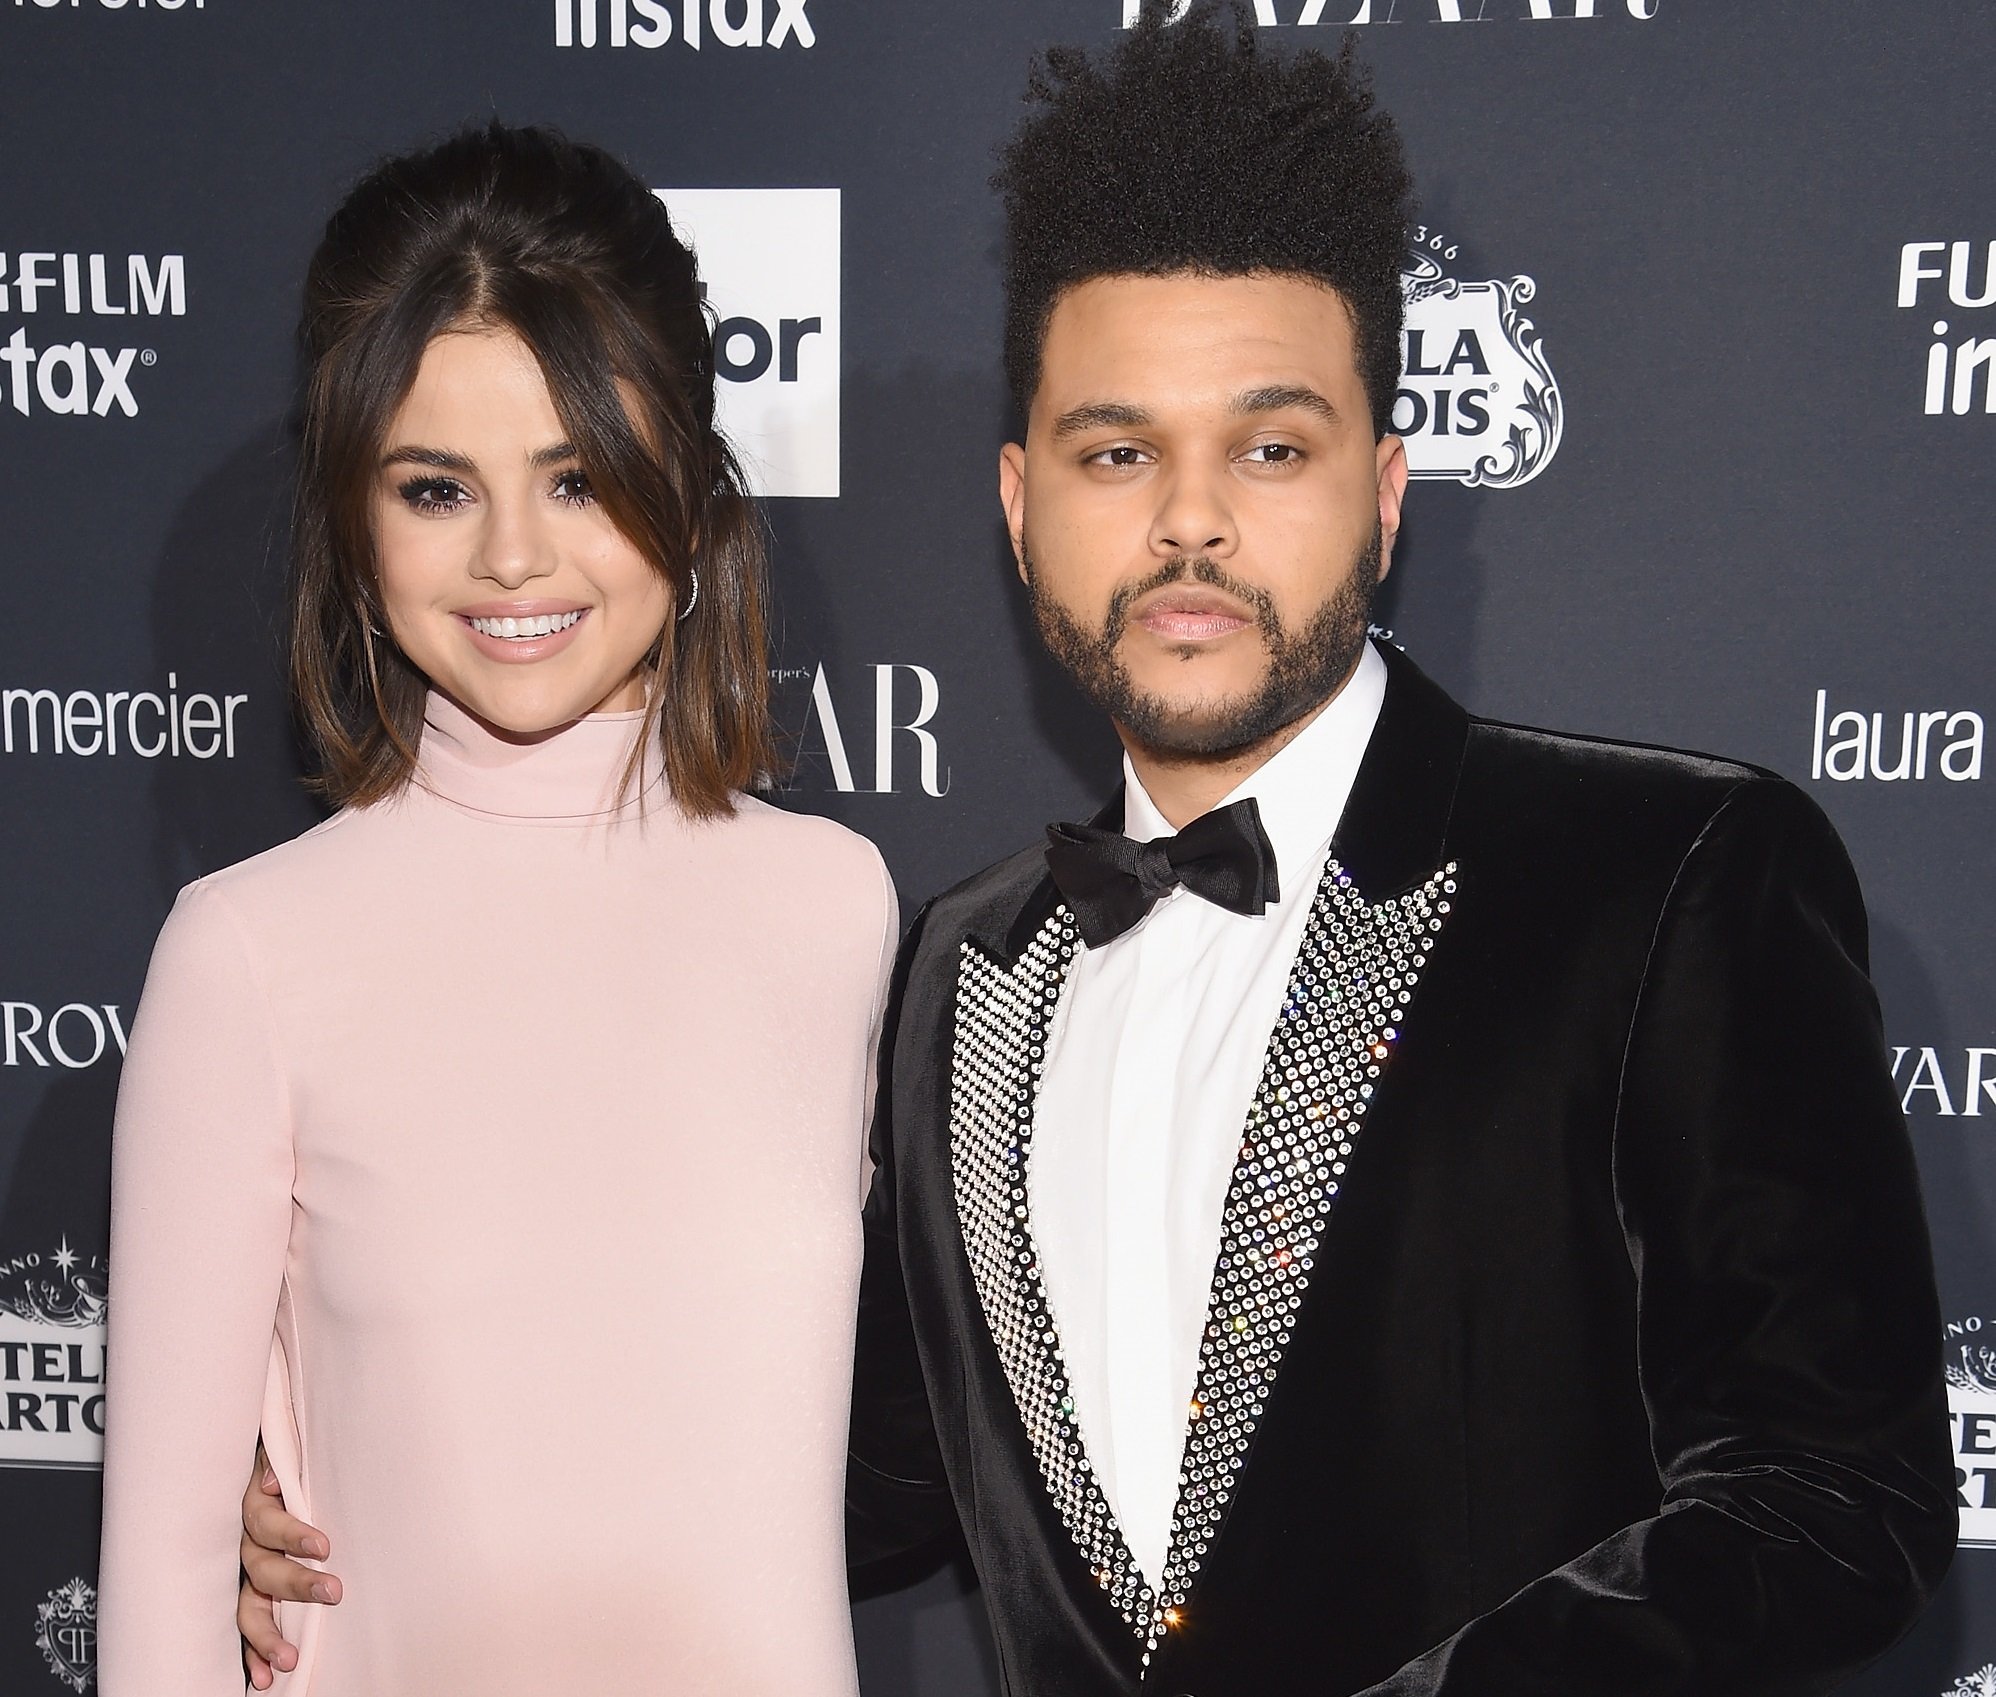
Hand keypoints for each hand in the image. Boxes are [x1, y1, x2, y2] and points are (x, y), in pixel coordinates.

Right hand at [238, 1444, 341, 1689]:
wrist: (261, 1475)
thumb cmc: (284, 1465)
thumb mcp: (281, 1453)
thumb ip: (276, 1461)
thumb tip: (272, 1482)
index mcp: (253, 1507)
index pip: (265, 1522)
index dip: (291, 1534)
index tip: (324, 1547)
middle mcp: (242, 1544)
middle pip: (261, 1568)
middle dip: (296, 1583)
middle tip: (333, 1592)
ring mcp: (240, 1575)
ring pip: (246, 1606)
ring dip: (267, 1634)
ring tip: (289, 1658)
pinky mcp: (244, 1597)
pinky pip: (243, 1627)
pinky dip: (252, 1654)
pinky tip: (264, 1678)